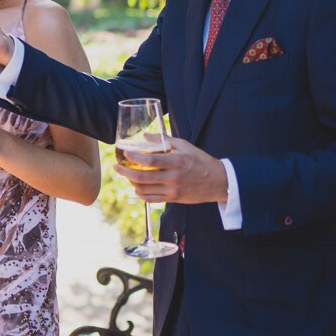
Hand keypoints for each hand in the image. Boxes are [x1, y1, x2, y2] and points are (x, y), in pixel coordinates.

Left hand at [113, 137, 228, 204]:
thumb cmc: (201, 160)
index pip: (149, 161)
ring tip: (126, 175)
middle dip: (125, 171)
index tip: (125, 153)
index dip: (134, 157)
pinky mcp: (173, 199)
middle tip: (117, 166)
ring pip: (144, 189)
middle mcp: (173, 177)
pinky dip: (140, 194)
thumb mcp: (185, 145)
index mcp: (176, 161)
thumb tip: (145, 136)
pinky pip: (152, 199)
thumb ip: (164, 140)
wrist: (218, 181)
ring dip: (131, 182)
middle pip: (142, 177)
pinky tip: (137, 187)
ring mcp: (173, 190)